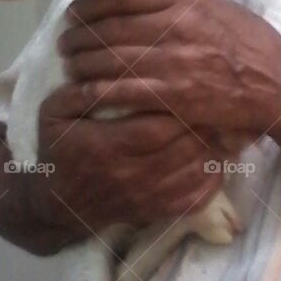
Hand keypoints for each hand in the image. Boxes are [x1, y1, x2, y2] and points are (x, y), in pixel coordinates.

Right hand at [27, 89, 227, 232]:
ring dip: (216, 146)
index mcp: (106, 147)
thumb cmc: (59, 150)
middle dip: (205, 123)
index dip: (180, 107)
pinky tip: (220, 154)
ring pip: (196, 171)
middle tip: (221, 99)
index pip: (154, 127)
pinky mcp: (160, 211)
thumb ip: (77, 92)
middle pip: (183, 148)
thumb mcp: (53, 115)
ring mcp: (149, 197)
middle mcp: (131, 176)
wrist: (59, 204)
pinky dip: (215, 175)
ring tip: (226, 121)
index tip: (196, 85)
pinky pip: (198, 197)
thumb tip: (98, 68)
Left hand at [55, 0, 280, 134]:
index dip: (87, 4)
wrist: (277, 84)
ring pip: (108, 59)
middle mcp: (174, 25)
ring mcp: (173, 61)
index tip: (74, 11)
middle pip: (107, 27)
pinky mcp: (174, 96)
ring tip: (69, 65)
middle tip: (63, 41)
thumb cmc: (247, 41)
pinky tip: (82, 93)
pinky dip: (94, 91)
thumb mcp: (215, 2)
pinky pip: (120, 91)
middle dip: (76, 35)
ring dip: (80, 63)